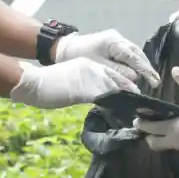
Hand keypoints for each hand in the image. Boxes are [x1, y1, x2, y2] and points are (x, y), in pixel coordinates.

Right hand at [10, 59, 135, 109]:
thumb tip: (100, 99)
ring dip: (128, 98)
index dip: (126, 86)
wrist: (34, 82)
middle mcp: (94, 68)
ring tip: (139, 110)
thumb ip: (87, 88)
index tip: (136, 97)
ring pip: (117, 88)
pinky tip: (125, 112)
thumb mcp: (72, 83)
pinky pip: (106, 97)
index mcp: (90, 65)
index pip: (114, 75)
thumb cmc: (49, 85)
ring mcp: (91, 78)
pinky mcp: (87, 89)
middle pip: (120, 79)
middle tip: (144, 105)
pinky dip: (117, 104)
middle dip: (132, 92)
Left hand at [54, 29, 160, 86]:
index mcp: (114, 42)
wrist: (64, 47)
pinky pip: (127, 54)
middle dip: (146, 67)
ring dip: (141, 65)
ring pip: (134, 53)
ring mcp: (116, 39)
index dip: (146, 70)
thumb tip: (136, 78)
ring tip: (149, 79)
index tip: (155, 81)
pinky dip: (133, 63)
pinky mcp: (113, 44)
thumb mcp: (98, 66)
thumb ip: (117, 72)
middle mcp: (118, 38)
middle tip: (155, 82)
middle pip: (137, 54)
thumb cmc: (79, 56)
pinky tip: (137, 73)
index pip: (134, 58)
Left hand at [133, 67, 178, 156]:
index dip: (142, 124)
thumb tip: (175, 70)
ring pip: (168, 146)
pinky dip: (175, 139)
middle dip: (148, 136)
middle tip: (146, 125)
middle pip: (155, 144)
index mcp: (177, 128)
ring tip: (163, 125)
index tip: (135, 119)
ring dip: (162, 138)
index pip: (152, 129)